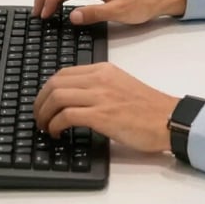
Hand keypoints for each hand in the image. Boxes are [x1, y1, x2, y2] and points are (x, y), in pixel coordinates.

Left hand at [34, 62, 179, 151]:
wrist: (166, 118)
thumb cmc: (147, 107)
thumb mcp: (120, 84)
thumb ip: (99, 85)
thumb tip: (75, 99)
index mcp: (103, 69)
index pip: (64, 73)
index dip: (47, 89)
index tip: (44, 103)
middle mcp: (99, 79)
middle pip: (55, 82)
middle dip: (40, 101)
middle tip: (38, 117)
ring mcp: (100, 96)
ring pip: (57, 96)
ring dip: (44, 114)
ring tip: (45, 127)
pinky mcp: (101, 115)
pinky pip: (67, 115)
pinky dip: (55, 125)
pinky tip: (57, 134)